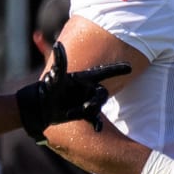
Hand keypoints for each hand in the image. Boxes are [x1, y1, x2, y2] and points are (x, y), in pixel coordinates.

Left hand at [15, 41, 130, 142]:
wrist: (43, 106)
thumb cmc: (50, 87)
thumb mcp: (56, 75)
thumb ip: (59, 60)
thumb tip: (58, 44)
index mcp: (85, 78)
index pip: (104, 72)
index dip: (117, 69)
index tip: (130, 67)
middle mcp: (89, 89)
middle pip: (102, 94)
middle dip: (97, 100)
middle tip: (87, 106)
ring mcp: (88, 102)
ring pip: (96, 106)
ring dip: (87, 110)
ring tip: (70, 113)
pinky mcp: (85, 114)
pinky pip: (95, 119)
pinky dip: (97, 124)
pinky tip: (97, 129)